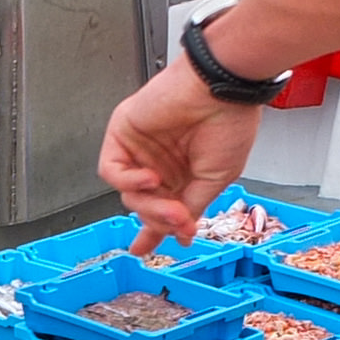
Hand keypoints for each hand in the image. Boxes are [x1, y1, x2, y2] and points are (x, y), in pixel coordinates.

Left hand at [97, 57, 265, 254]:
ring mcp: (140, 150)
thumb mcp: (216, 179)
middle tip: (180, 220)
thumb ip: (192, 206)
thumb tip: (182, 233)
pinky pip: (111, 170)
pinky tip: (151, 178)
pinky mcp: (122, 133)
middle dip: (160, 220)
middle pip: (145, 207)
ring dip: (150, 205)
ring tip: (173, 203)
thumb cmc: (229, 123)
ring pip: (129, 193)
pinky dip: (129, 181)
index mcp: (182, 174)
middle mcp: (159, 163)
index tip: (142, 250)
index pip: (161, 208)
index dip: (151, 231)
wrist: (221, 88)